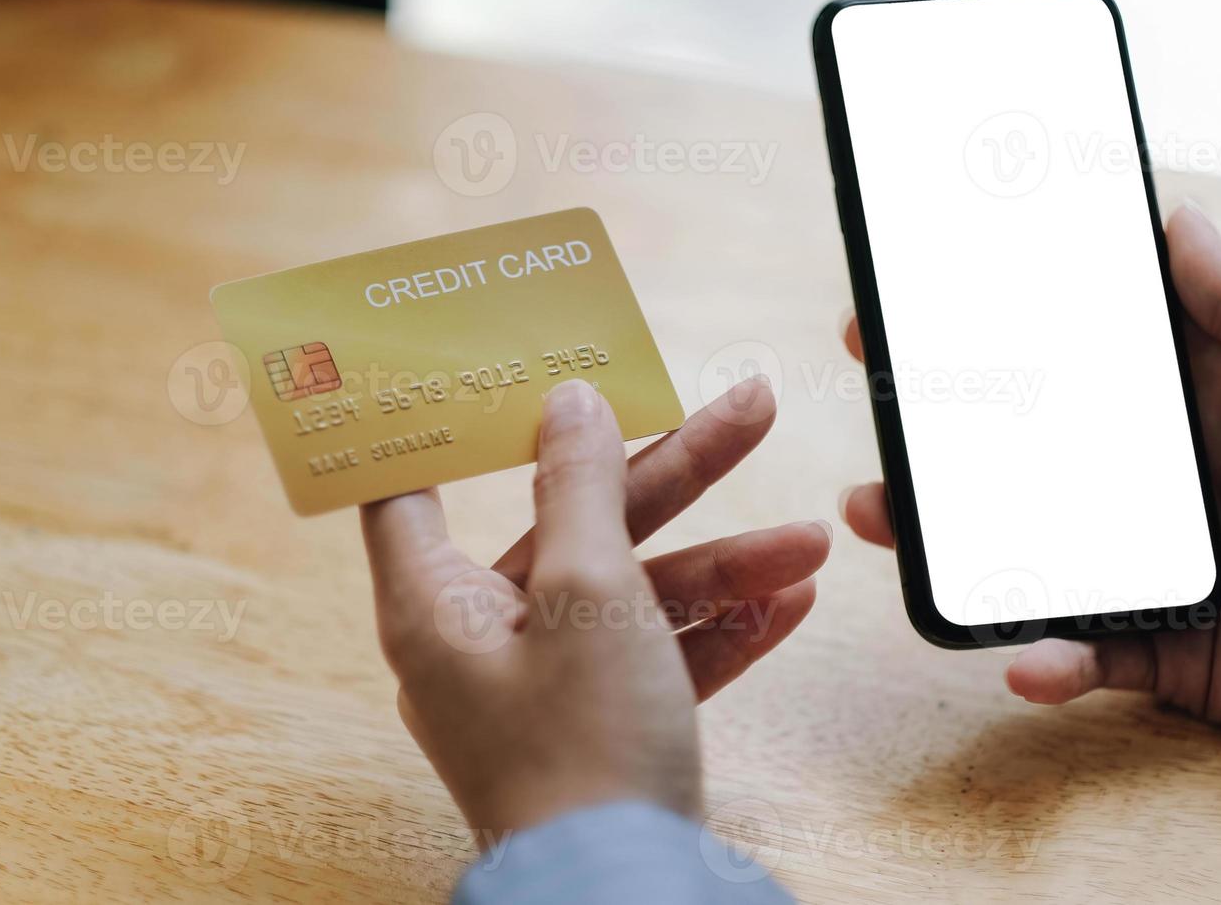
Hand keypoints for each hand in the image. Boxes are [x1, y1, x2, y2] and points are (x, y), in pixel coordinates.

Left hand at [361, 378, 828, 834]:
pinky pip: (654, 655)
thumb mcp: (588, 592)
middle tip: (748, 411)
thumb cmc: (583, 749)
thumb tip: (567, 403)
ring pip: (631, 593)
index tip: (484, 368)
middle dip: (675, 477)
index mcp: (435, 605)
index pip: (410, 489)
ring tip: (810, 543)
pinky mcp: (599, 726)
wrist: (632, 896)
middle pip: (571, 525)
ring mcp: (544, 687)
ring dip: (723, 565)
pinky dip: (716, 630)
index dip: (446, 424)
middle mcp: (480, 641)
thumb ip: (578, 486)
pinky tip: (788, 603)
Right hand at [841, 204, 1220, 758]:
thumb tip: (1173, 213)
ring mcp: (1156, 569)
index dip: (991, 340)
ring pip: (1026, 554)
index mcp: (1191, 410)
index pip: (1069, 368)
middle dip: (941, 439)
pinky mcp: (1170, 655)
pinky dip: (1048, 663)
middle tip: (875, 410)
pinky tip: (1023, 660)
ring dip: (949, 545)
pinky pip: (1088, 658)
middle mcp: (1159, 487)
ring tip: (884, 518)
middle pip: (1026, 459)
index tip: (911, 313)